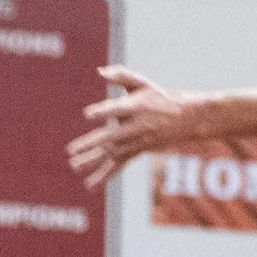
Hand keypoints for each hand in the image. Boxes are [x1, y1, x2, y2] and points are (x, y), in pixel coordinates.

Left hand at [69, 69, 197, 186]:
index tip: (87, 114)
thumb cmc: (159, 97)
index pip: (118, 109)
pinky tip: (90, 184)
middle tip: (70, 150)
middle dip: (91, 144)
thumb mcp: (142, 83)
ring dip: (92, 161)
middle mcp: (137, 126)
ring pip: (113, 154)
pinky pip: (120, 165)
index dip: (103, 112)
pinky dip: (105, 175)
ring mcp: (137, 142)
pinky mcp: (137, 151)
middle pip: (111, 137)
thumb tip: (99, 72)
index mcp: (137, 107)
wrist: (185, 119)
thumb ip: (121, 75)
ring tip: (74, 166)